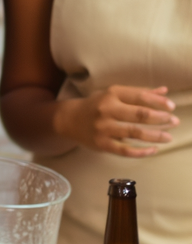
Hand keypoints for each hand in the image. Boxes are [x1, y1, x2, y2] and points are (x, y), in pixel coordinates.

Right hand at [55, 85, 177, 156]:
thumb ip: (139, 93)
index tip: (171, 106)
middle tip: (174, 121)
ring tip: (168, 137)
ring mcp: (104, 128)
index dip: (158, 102)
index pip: (139, 97)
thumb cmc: (96, 105)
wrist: (68, 119)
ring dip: (155, 136)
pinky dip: (141, 152)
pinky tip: (154, 150)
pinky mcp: (102, 144)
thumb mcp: (113, 94)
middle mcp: (107, 110)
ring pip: (134, 133)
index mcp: (111, 94)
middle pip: (139, 114)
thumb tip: (164, 92)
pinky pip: (125, 150)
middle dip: (160, 118)